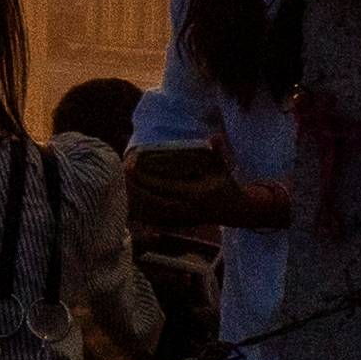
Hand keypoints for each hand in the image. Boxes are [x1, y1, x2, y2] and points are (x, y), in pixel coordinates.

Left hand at [128, 143, 290, 230]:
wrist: (236, 211)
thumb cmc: (227, 185)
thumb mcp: (224, 167)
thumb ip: (218, 152)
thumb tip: (215, 136)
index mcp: (197, 193)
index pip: (167, 186)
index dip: (149, 178)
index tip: (134, 167)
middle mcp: (188, 208)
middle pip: (156, 200)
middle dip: (138, 188)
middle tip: (124, 175)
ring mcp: (184, 217)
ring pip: (154, 212)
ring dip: (139, 201)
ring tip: (124, 188)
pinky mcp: (182, 223)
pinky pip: (159, 219)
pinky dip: (146, 213)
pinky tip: (133, 205)